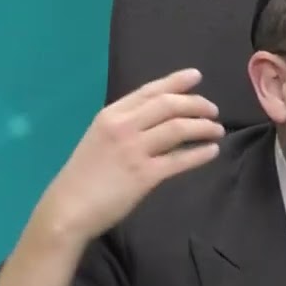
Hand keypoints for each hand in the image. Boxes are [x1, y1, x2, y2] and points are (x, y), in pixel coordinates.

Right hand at [33, 67, 224, 243]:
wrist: (68, 209)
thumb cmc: (83, 176)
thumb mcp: (100, 139)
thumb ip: (126, 126)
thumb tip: (160, 121)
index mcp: (111, 115)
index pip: (149, 90)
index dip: (176, 81)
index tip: (196, 76)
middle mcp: (124, 126)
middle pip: (169, 105)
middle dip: (197, 104)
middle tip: (213, 111)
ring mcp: (134, 150)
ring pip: (179, 128)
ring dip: (203, 127)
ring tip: (217, 130)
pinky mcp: (145, 175)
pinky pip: (180, 159)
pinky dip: (200, 153)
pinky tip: (211, 151)